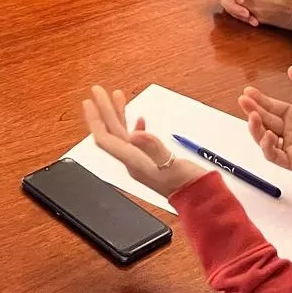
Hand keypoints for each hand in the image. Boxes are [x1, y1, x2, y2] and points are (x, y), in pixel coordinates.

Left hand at [82, 86, 209, 198]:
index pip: (106, 139)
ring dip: (118, 114)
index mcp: (134, 162)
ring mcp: (142, 162)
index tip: (90, 101)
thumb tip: (135, 134)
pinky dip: (134, 126)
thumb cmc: (189, 186)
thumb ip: (154, 148)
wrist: (201, 202)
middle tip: (97, 91)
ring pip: (123, 134)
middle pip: (112, 133)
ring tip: (116, 96)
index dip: (95, 119)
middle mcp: (134, 162)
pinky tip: (138, 119)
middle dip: (104, 110)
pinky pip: (136, 141)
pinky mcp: (152, 162)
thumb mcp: (172, 164)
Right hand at [236, 66, 291, 177]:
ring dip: (255, 128)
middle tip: (244, 100)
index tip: (248, 91)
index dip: (259, 100)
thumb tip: (291, 70)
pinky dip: (267, 147)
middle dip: (252, 110)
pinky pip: (275, 156)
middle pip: (264, 122)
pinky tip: (267, 134)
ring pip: (264, 140)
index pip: (272, 108)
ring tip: (253, 115)